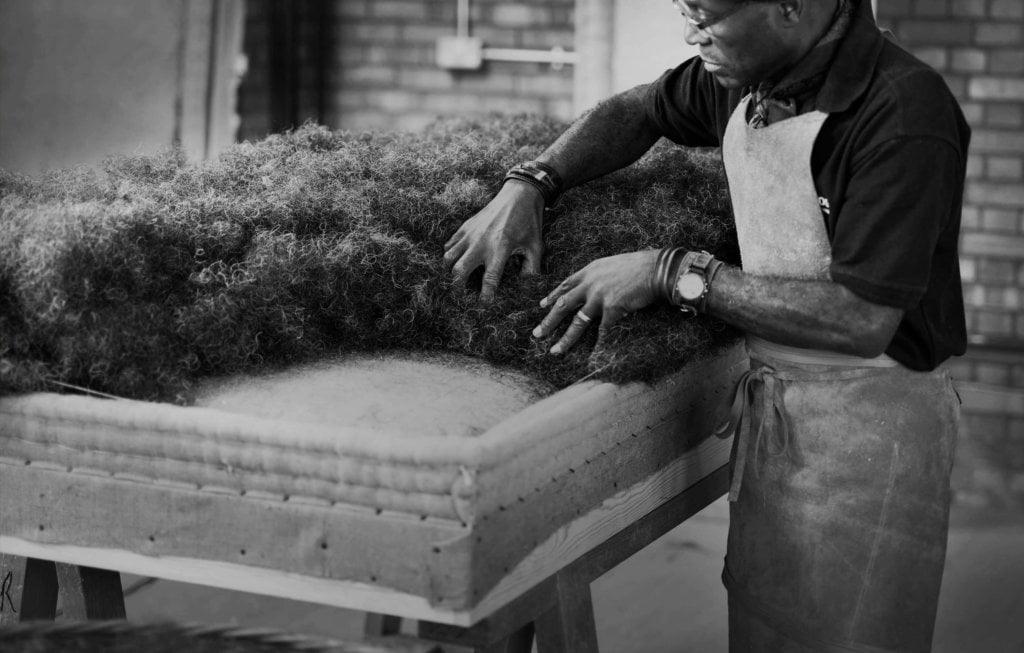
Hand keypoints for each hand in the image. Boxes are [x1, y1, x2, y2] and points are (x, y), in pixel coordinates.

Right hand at [443, 180, 545, 301]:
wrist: (519, 195)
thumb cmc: (529, 223)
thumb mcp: (536, 247)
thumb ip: (531, 270)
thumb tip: (525, 289)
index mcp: (501, 249)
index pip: (489, 280)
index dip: (485, 297)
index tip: (483, 307)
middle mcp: (481, 243)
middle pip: (459, 271)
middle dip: (457, 288)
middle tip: (461, 297)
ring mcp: (470, 234)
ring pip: (448, 257)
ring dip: (448, 272)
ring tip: (454, 281)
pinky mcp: (465, 227)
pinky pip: (449, 244)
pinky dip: (449, 255)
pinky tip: (455, 262)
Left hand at [532, 249, 661, 354]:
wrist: (657, 268)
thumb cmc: (640, 266)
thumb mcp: (613, 264)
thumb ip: (600, 275)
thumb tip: (595, 285)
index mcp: (590, 270)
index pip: (566, 284)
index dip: (553, 296)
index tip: (542, 305)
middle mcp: (590, 283)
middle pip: (564, 305)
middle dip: (549, 321)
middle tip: (537, 333)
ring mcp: (600, 296)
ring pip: (577, 322)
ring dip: (565, 339)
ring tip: (555, 351)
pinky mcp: (612, 308)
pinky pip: (603, 330)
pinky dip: (598, 345)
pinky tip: (593, 356)